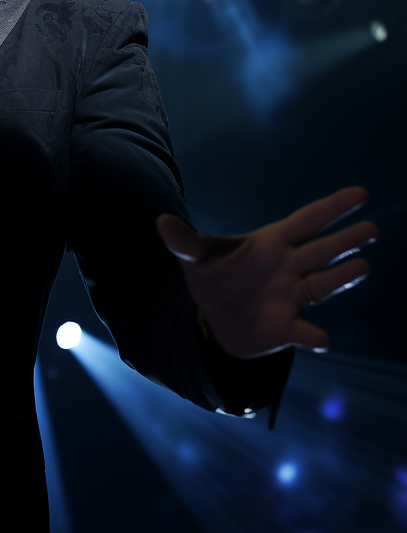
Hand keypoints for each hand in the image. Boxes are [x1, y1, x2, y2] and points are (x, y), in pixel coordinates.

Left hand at [156, 186, 376, 357]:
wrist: (213, 320)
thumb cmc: (214, 278)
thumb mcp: (197, 258)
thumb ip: (184, 241)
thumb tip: (160, 221)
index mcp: (273, 243)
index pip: (307, 221)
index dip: (332, 207)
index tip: (360, 194)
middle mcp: (291, 268)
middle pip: (324, 250)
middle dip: (347, 240)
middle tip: (371, 229)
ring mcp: (293, 297)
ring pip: (325, 284)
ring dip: (343, 277)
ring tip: (361, 268)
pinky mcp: (287, 328)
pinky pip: (305, 330)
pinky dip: (313, 335)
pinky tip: (322, 338)